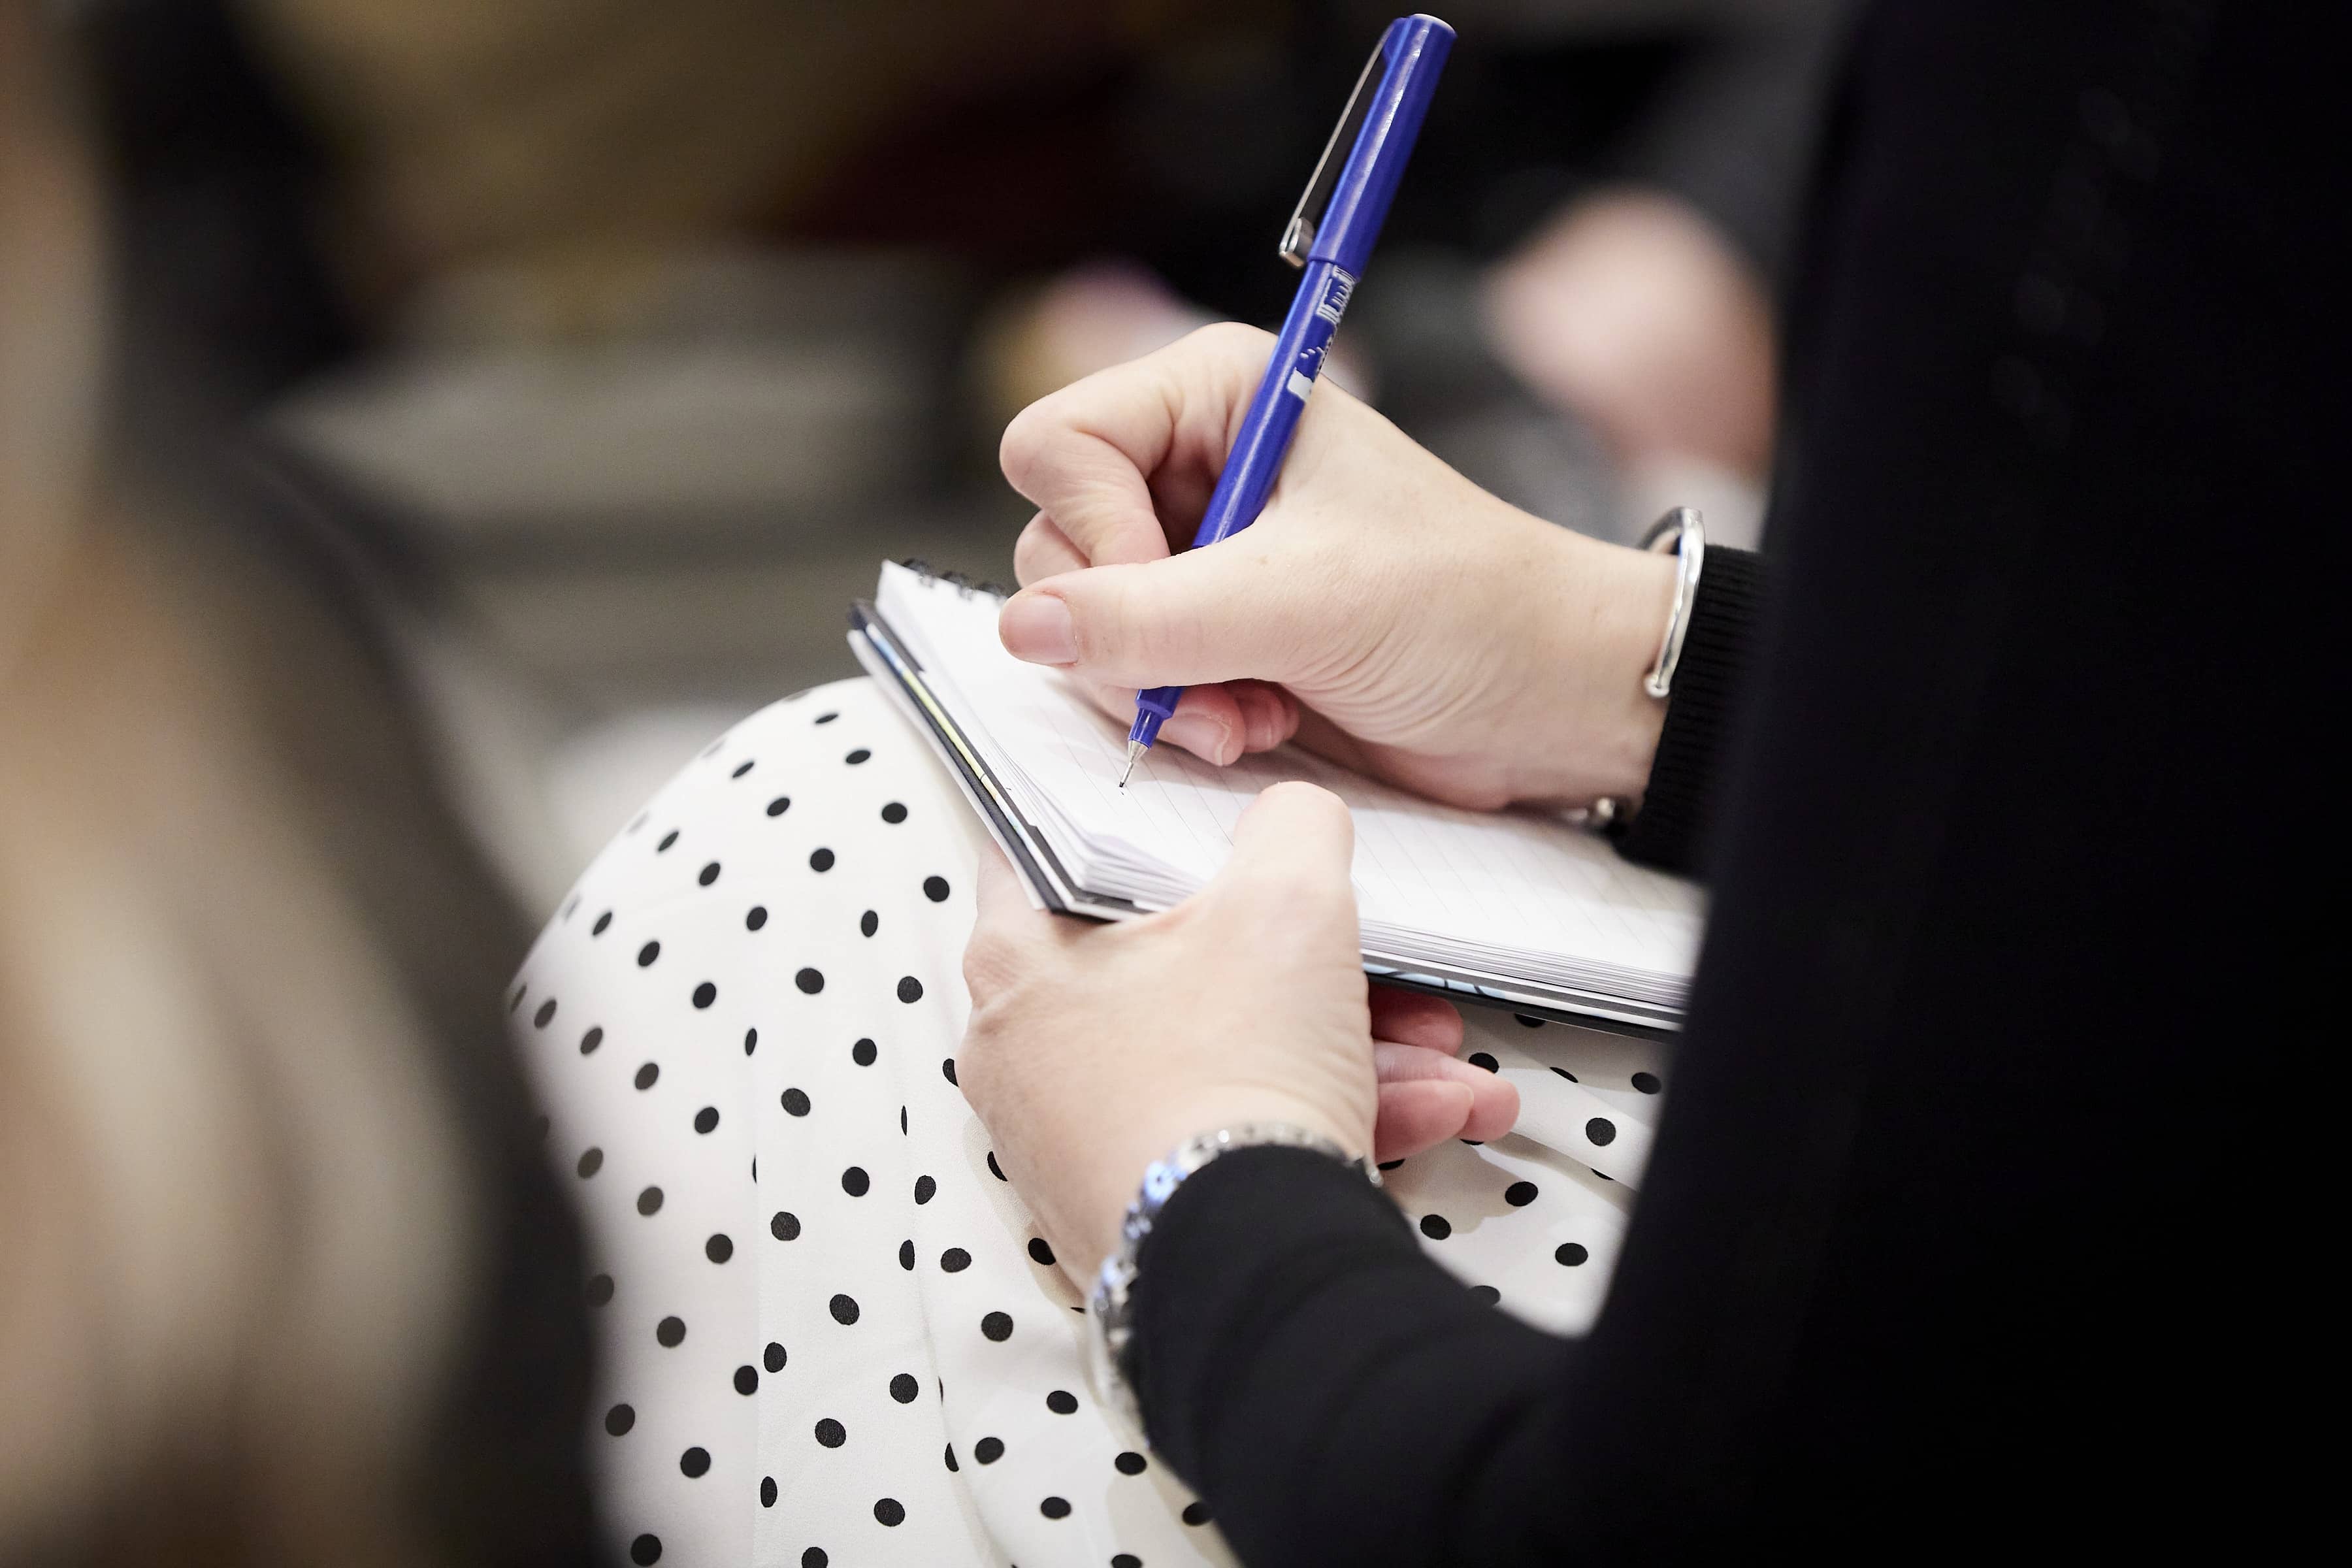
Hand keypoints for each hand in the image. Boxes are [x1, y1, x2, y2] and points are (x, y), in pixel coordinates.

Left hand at [958, 783, 1517, 1277]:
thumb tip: (1293, 812)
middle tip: (1387, 968)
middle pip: (1180, 964)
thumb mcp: (1289, 903)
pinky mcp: (1137, 1202)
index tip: (1204, 818)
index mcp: (1020, 958)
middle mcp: (1030, 1051)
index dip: (1135, 817)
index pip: (1053, 846)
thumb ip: (1291, 824)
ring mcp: (1080, 1137)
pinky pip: (1236, 1129)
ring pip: (1229, 1055)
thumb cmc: (1233, 1073)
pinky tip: (1436, 1111)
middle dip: (1313, 967)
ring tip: (1444, 1060)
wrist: (1253, 1271)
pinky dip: (1328, 1116)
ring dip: (1352, 1051)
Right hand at [995, 323, 1676, 809]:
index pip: (1057, 443)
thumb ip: (1153, 616)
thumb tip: (1021, 628)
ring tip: (1250, 712)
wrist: (1551, 697)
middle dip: (1125, 632)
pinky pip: (1125, 673)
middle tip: (1211, 679)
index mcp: (1216, 396)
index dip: (1094, 532)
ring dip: (1156, 688)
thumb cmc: (1468, 610)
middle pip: (1055, 541)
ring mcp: (1194, 553)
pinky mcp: (1208, 630)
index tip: (1169, 589)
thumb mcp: (1305, 602)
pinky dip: (1179, 713)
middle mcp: (1191, 464)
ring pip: (1080, 622)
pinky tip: (1257, 723)